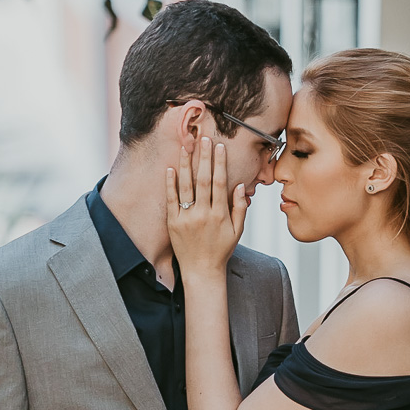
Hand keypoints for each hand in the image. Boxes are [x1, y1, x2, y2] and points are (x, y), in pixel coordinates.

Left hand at [167, 137, 247, 280]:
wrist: (202, 270)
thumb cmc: (221, 249)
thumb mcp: (237, 230)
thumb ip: (239, 207)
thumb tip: (239, 186)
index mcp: (220, 214)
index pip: (220, 182)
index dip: (219, 163)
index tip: (219, 147)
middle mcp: (203, 214)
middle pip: (203, 179)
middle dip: (204, 157)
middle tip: (204, 139)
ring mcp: (186, 218)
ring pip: (186, 186)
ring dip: (186, 164)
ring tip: (186, 147)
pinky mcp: (173, 223)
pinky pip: (171, 199)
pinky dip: (170, 184)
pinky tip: (171, 169)